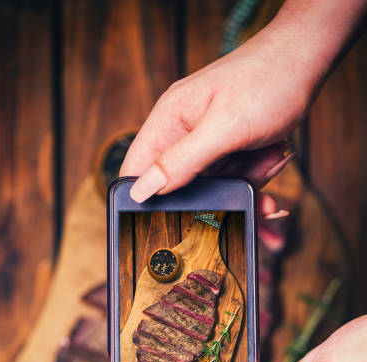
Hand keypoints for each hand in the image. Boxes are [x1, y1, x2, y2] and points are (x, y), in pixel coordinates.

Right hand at [120, 19, 313, 208]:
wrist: (308, 60)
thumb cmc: (267, 79)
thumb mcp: (223, 127)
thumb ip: (181, 161)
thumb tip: (141, 191)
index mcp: (169, 121)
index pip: (138, 169)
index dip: (146, 197)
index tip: (171, 216)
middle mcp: (184, 131)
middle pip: (183, 185)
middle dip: (216, 190)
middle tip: (243, 174)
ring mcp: (208, 140)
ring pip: (215, 184)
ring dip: (245, 179)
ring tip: (266, 156)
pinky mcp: (230, 145)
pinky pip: (235, 175)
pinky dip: (256, 172)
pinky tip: (271, 157)